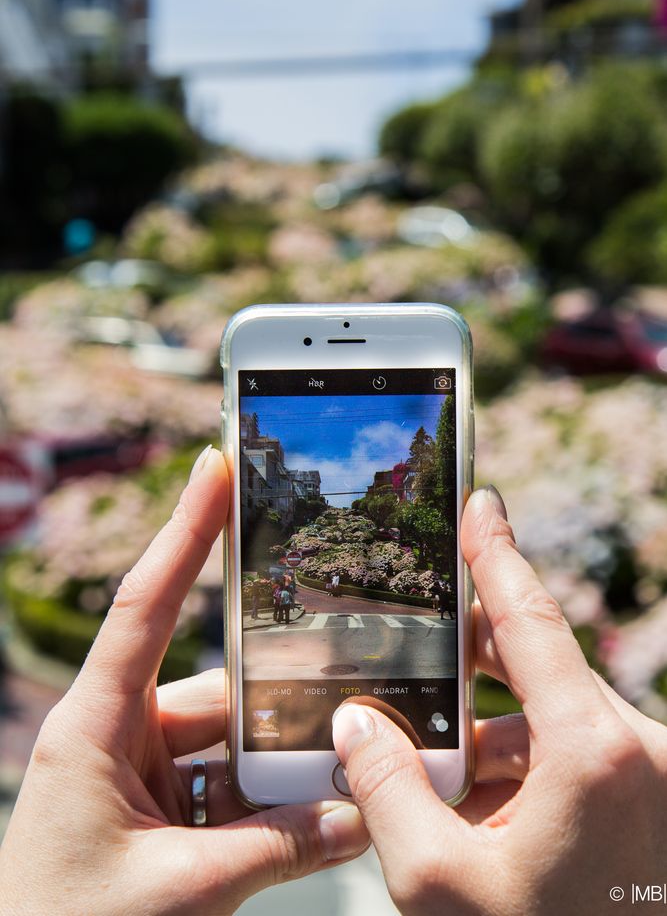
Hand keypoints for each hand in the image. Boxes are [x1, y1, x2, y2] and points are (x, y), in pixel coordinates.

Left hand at [0, 447, 368, 915]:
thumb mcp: (176, 891)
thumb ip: (275, 851)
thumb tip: (359, 817)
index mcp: (94, 725)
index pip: (145, 604)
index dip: (185, 530)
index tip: (217, 466)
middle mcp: (117, 734)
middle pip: (215, 690)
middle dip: (280, 700)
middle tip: (349, 684)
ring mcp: (139, 774)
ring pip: (230, 744)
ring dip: (282, 765)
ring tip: (347, 772)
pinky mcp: (157, 812)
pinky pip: (227, 791)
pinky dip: (271, 805)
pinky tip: (320, 817)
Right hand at [332, 487, 666, 915]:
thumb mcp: (440, 885)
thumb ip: (385, 790)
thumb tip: (355, 726)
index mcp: (596, 750)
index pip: (531, 620)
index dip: (496, 555)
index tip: (479, 504)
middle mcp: (638, 747)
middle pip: (536, 676)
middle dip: (468, 674)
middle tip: (412, 659)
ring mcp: (651, 774)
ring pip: (554, 725)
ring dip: (493, 741)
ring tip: (428, 767)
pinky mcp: (651, 799)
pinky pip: (579, 760)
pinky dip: (527, 773)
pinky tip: (476, 808)